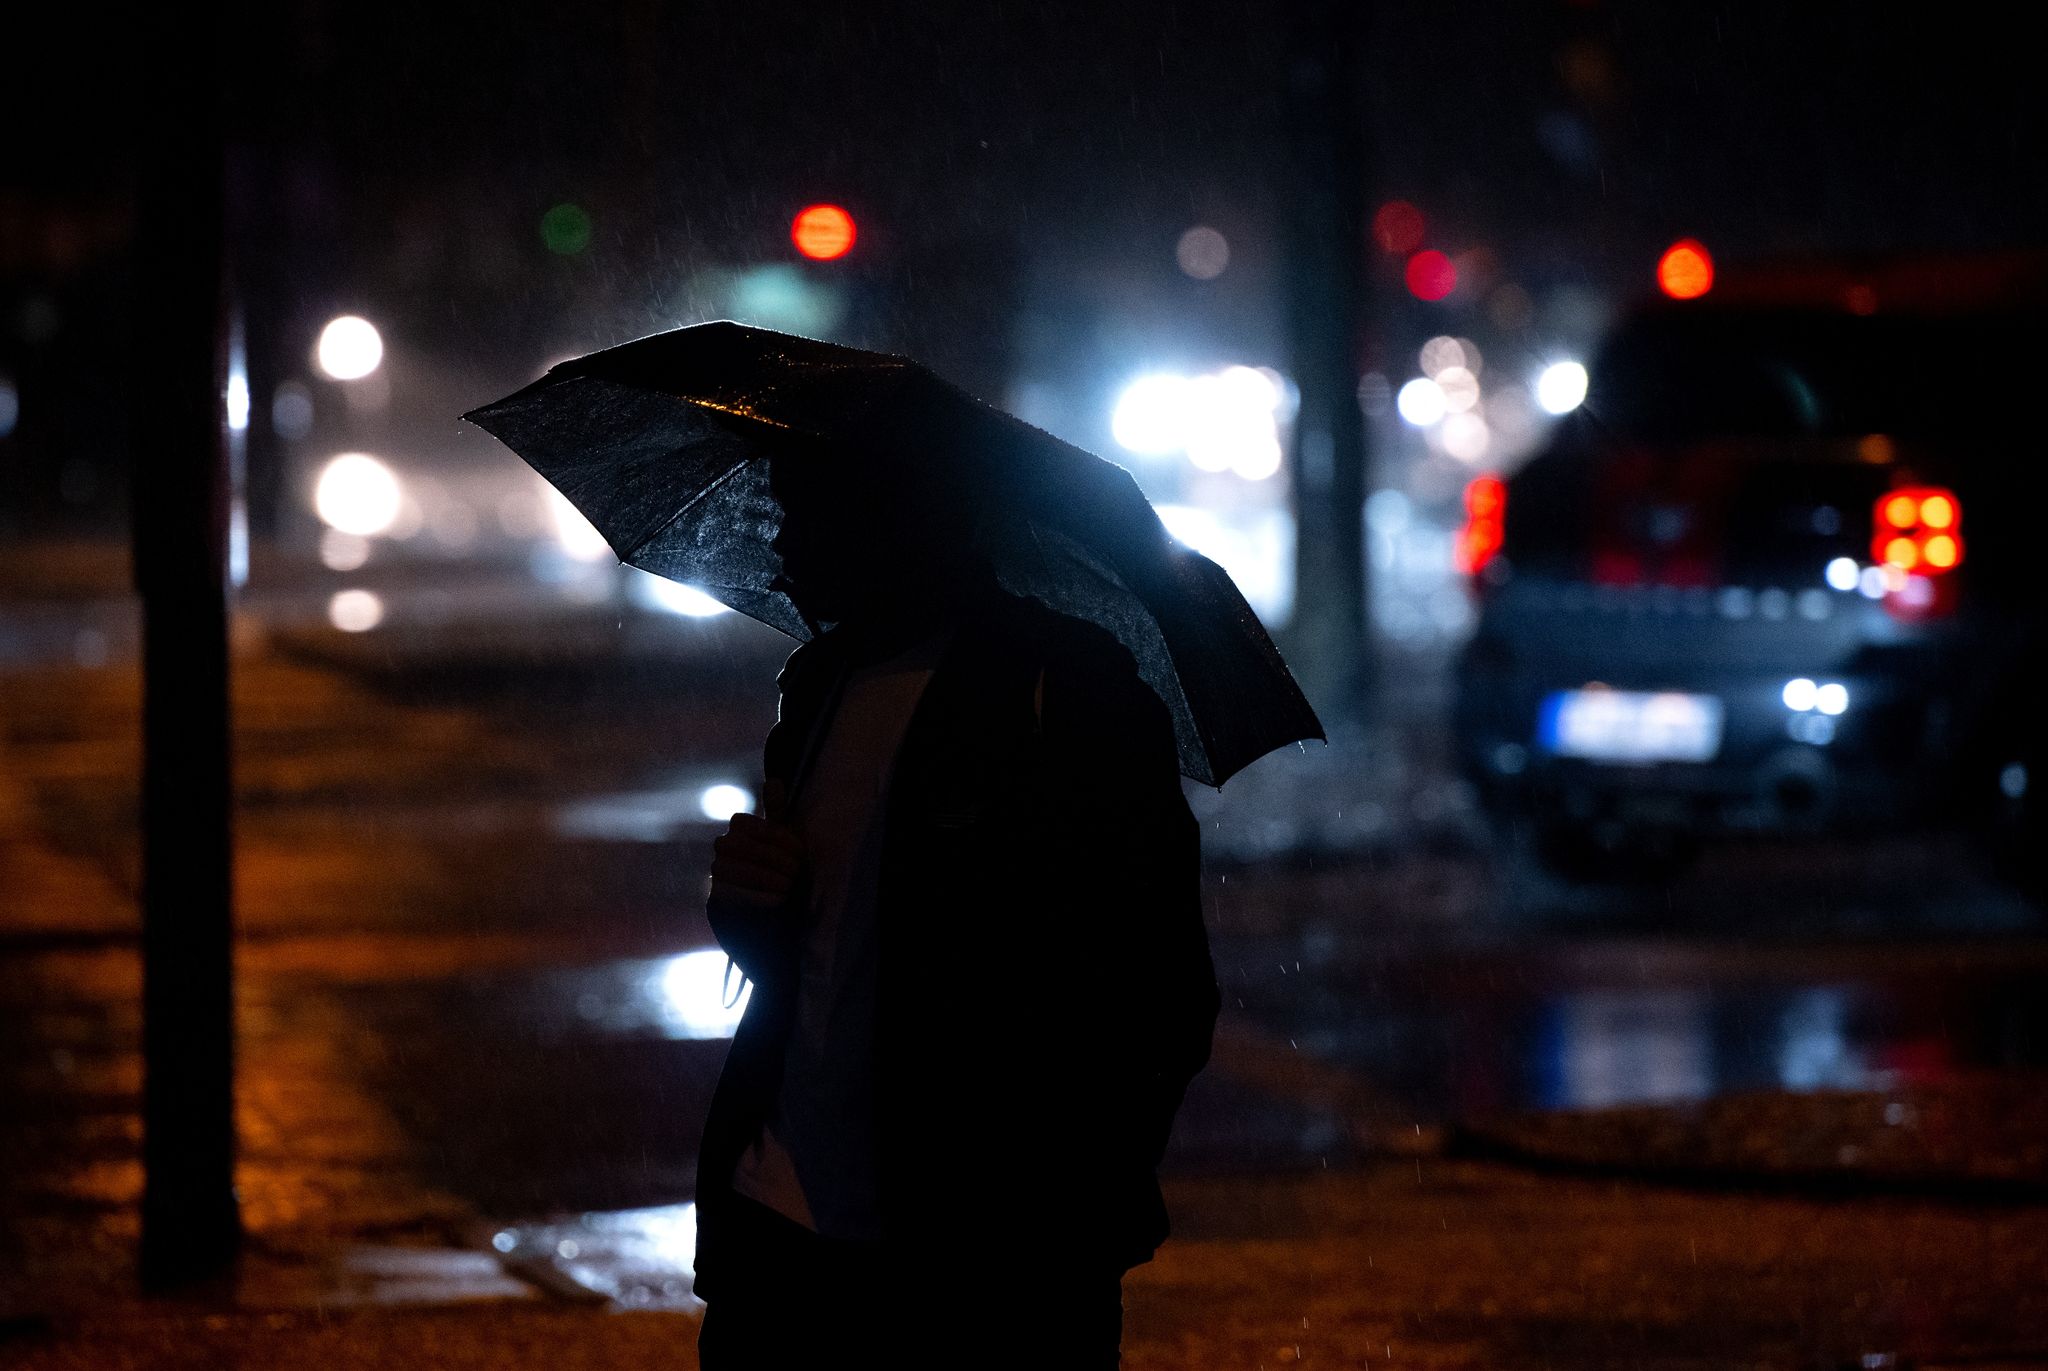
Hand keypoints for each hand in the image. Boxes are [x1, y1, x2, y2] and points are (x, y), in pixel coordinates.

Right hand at [707, 781, 805, 976]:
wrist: (787, 947)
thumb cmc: (791, 895)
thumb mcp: (791, 853)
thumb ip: (779, 818)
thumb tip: (774, 779)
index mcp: (741, 843)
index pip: (739, 822)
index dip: (767, 832)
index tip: (795, 850)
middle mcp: (722, 862)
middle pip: (730, 844)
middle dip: (766, 856)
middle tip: (796, 873)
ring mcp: (715, 886)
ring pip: (725, 868)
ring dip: (762, 876)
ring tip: (789, 888)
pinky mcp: (715, 912)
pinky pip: (724, 895)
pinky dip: (754, 896)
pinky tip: (777, 902)